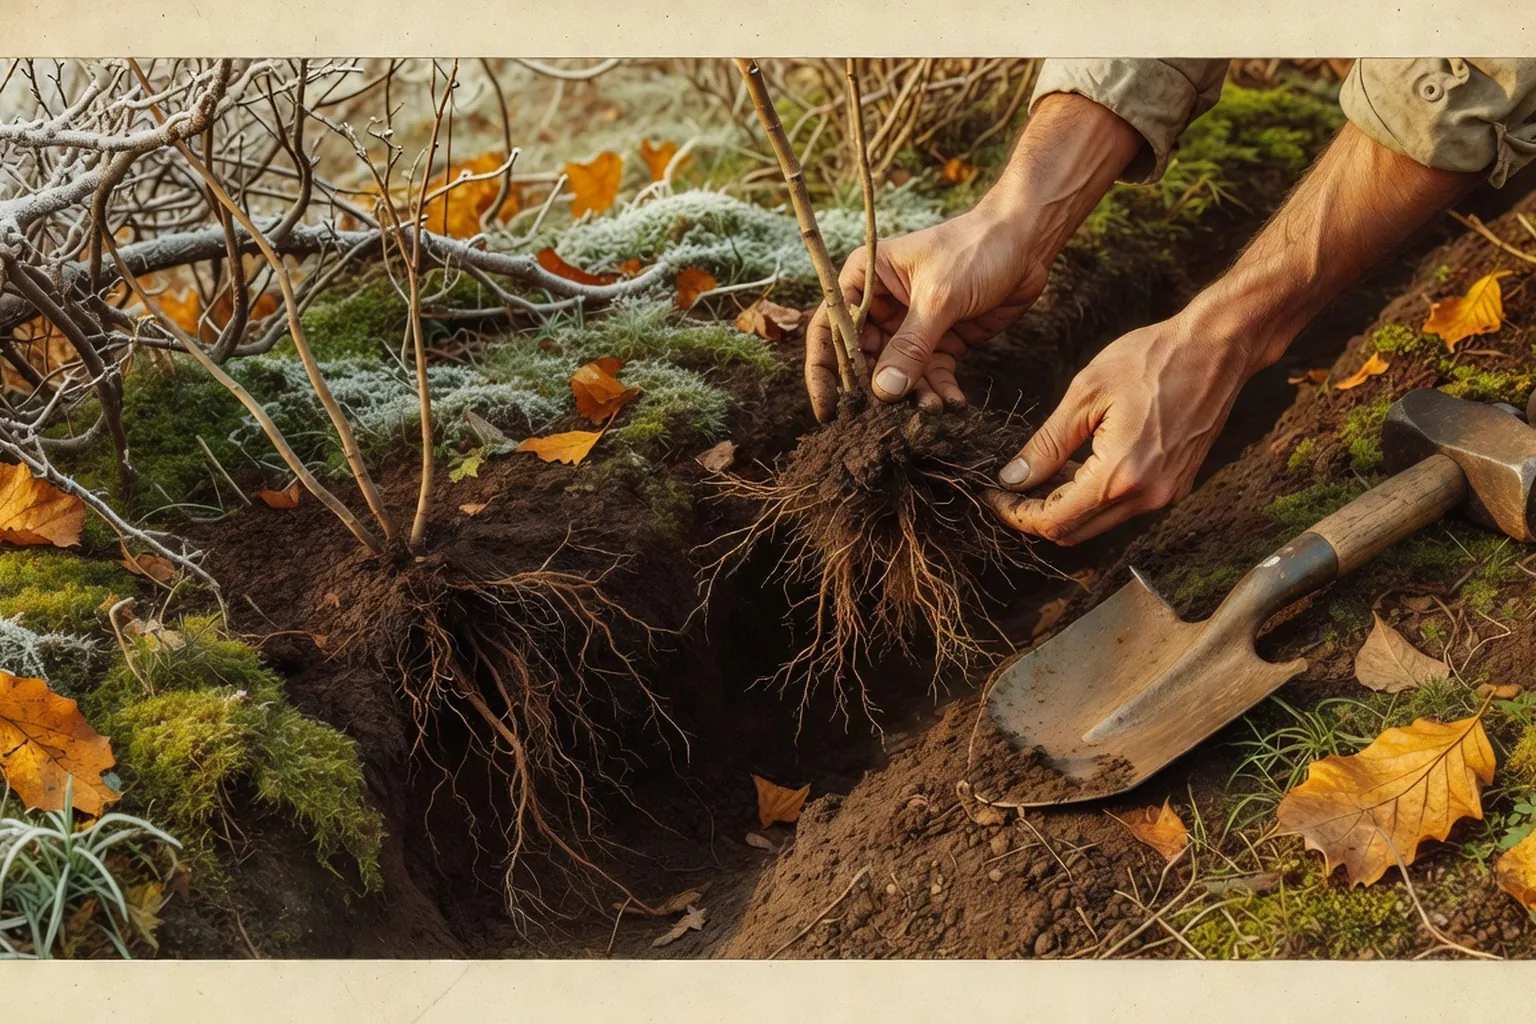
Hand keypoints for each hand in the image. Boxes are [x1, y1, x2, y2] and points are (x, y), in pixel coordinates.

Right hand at [803, 208, 1049, 420]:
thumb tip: (883, 391)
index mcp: (864, 279)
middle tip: (884, 420)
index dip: (824, 370)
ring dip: (912, 395)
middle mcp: (881, 304)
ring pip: (898, 373)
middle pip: (863, 358)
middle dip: (875, 390)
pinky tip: (953, 403)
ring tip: (931, 410)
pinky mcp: (939, 340)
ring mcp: (910, 325)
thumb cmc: (975, 248)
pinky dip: (939, 391)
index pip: (830, 328)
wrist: (1026, 241)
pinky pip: (930, 375)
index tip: (827, 408)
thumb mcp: (938, 297)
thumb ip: (910, 346)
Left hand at [985, 314, 1254, 544]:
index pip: (1054, 521)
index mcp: (1120, 476)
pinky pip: (1123, 508)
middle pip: (1075, 533)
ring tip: (1040, 473)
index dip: (1017, 514)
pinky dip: (1094, 498)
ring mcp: (1165, 495)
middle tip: (1010, 488)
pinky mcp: (1175, 485)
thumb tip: (1013, 478)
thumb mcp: (1085, 394)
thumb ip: (1047, 444)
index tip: (994, 495)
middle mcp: (1147, 497)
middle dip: (1036, 516)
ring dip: (1065, 507)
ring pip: (1098, 523)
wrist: (1218, 348)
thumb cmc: (1153, 359)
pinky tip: (1077, 466)